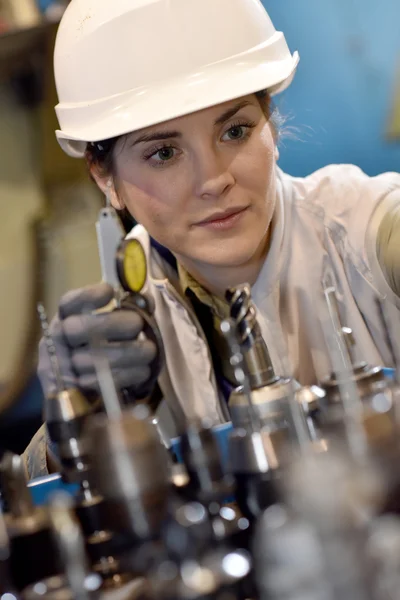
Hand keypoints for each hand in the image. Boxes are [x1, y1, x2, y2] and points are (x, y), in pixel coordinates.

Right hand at [38, 283, 156, 397]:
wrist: (86, 399)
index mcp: (64, 320)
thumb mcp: (109, 328)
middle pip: (79, 329)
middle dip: (112, 324)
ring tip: (149, 350)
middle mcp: (57, 342)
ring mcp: (62, 370)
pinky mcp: (76, 394)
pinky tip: (143, 370)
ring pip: (93, 358)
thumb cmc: (103, 353)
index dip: (88, 295)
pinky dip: (128, 375)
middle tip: (137, 323)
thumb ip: (127, 310)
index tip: (109, 291)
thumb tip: (147, 301)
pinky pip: (103, 383)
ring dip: (128, 353)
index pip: (69, 303)